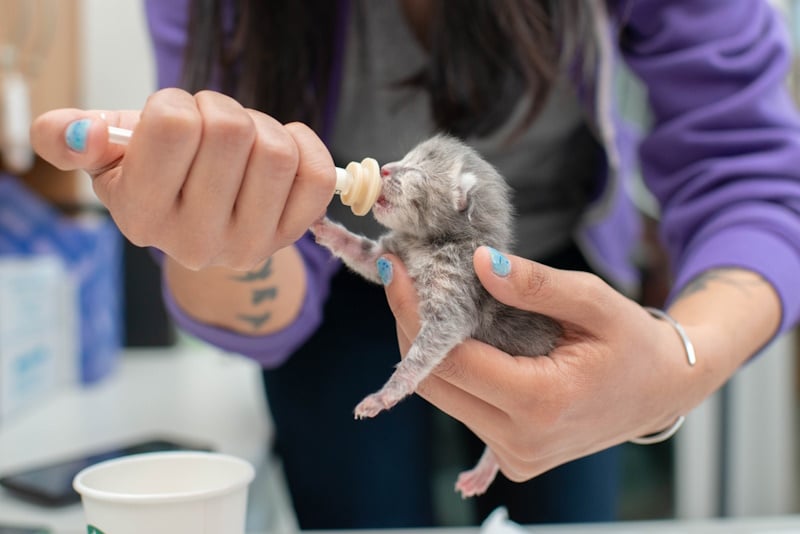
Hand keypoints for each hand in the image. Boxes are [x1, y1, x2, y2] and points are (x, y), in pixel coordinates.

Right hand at [30, 88, 335, 269]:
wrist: (202, 225)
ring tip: (244, 141)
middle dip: (222, 110)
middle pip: (232, 131)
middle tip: (213, 126)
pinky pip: (318, 175)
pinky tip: (281, 148)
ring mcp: (247, 245)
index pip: (174, 124)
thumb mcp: (107, 156)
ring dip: (263, 127)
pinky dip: (304, 144)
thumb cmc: (157, 177)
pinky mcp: (291, 236)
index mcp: (140, 214)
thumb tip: (78, 132)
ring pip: (277, 152)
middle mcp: (193, 241)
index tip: (175, 119)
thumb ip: (74, 139)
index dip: (178, 103)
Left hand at [382, 246, 710, 482]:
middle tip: (401, 279)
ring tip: (427, 301)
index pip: (453, 360)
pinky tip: (454, 337)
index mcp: (543, 402)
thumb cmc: (633, 343)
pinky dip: (454, 372)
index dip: (414, 314)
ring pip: (445, 398)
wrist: (662, 391)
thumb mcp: (595, 302)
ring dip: (429, 351)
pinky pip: (465, 410)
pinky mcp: (515, 458)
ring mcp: (517, 456)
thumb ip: (537, 285)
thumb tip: (479, 263)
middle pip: (437, 384)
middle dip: (410, 329)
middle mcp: (522, 441)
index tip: (392, 271)